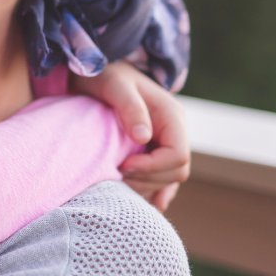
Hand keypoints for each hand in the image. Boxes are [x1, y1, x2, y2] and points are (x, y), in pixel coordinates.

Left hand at [71, 61, 189, 210]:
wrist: (97, 71)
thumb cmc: (104, 74)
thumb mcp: (115, 86)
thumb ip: (130, 108)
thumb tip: (143, 138)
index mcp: (172, 116)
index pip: (178, 155)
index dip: (152, 167)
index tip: (122, 166)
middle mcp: (174, 131)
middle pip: (176, 171)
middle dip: (147, 180)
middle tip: (115, 177)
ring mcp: (165, 143)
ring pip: (169, 179)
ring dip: (146, 187)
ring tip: (117, 186)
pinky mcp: (153, 151)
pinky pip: (161, 180)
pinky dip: (151, 191)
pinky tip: (139, 203)